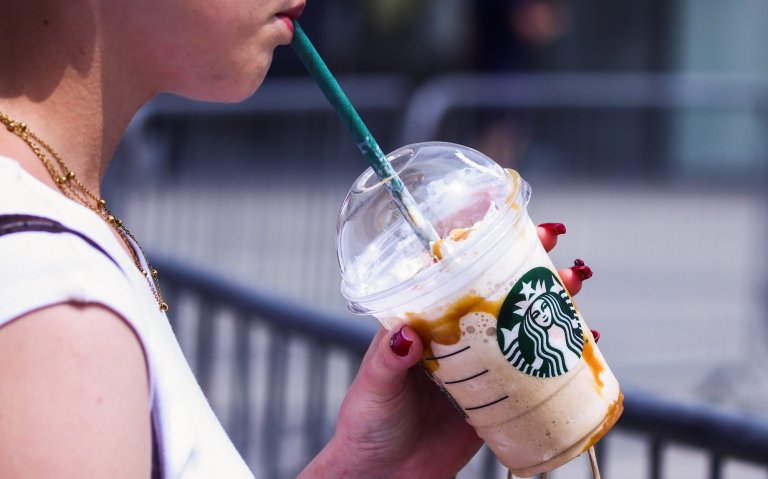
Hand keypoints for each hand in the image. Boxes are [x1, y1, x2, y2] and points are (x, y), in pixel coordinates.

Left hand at [300, 223, 588, 477]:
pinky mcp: (495, 397)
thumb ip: (387, 363)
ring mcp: (477, 365)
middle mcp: (453, 337)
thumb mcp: (374, 388)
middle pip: (495, 293)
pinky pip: (531, 370)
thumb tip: (404, 337)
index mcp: (422, 323)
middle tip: (558, 255)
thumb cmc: (367, 424)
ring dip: (549, 304)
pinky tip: (584, 343)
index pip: (453, 275)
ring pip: (518, 325)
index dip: (481, 248)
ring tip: (573, 288)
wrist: (383, 475)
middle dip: (529, 269)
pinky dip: (559, 354)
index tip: (509, 227)